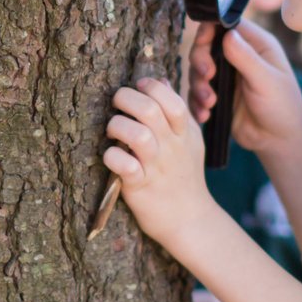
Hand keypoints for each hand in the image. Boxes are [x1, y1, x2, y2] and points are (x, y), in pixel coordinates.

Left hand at [102, 78, 213, 249]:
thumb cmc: (184, 176)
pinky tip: (112, 157)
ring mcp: (156, 167)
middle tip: (117, 104)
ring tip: (112, 131)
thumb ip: (178, 112)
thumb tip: (163, 80)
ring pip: (137, 135)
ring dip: (117, 126)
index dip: (151, 87)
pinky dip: (112, 157)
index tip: (138, 86)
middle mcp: (171, 148)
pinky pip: (124, 166)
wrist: (189, 220)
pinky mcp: (140, 187)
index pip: (172, 100)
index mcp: (184, 134)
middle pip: (150, 111)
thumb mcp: (190, 141)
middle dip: (126, 99)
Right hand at [187, 22, 301, 160]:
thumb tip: (226, 34)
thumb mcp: (266, 81)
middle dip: (200, 61)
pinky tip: (205, 115)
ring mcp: (225, 76)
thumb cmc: (282, 107)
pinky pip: (196, 93)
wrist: (278, 141)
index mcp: (256, 45)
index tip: (203, 44)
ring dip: (198, 86)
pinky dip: (196, 103)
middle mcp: (238, 56)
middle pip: (205, 46)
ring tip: (210, 104)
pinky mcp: (216, 95)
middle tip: (207, 77)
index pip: (226, 25)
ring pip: (197, 70)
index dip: (209, 30)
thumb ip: (246, 57)